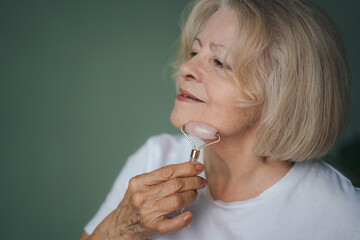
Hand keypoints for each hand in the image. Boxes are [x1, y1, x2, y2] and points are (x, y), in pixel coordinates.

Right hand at [89, 162, 206, 239]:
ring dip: (191, 196)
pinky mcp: (152, 226)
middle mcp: (142, 196)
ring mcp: (147, 212)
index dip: (186, 168)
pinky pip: (170, 224)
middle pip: (175, 185)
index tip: (198, 167)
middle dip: (193, 181)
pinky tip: (189, 215)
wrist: (120, 224)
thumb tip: (187, 169)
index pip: (167, 171)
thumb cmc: (135, 202)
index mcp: (140, 182)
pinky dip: (182, 220)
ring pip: (177, 200)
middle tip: (201, 181)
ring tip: (195, 194)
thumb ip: (159, 178)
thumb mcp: (141, 185)